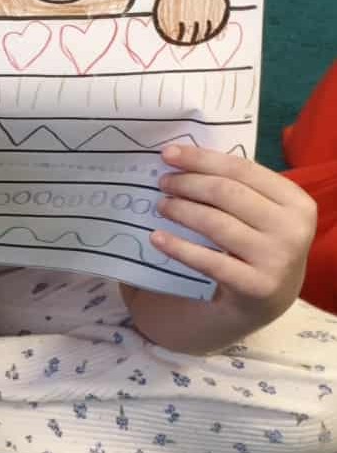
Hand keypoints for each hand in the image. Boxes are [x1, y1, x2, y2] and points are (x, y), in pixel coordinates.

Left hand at [149, 143, 316, 331]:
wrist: (269, 298)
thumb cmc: (257, 244)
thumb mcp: (261, 213)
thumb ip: (237, 187)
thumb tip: (183, 159)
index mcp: (296, 201)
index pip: (242, 169)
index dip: (202, 159)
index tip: (168, 154)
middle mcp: (292, 228)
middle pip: (226, 193)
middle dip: (188, 183)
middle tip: (162, 182)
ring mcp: (277, 259)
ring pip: (215, 223)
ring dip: (181, 210)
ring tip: (161, 205)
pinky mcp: (257, 286)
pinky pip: (208, 261)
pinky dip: (178, 247)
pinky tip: (156, 237)